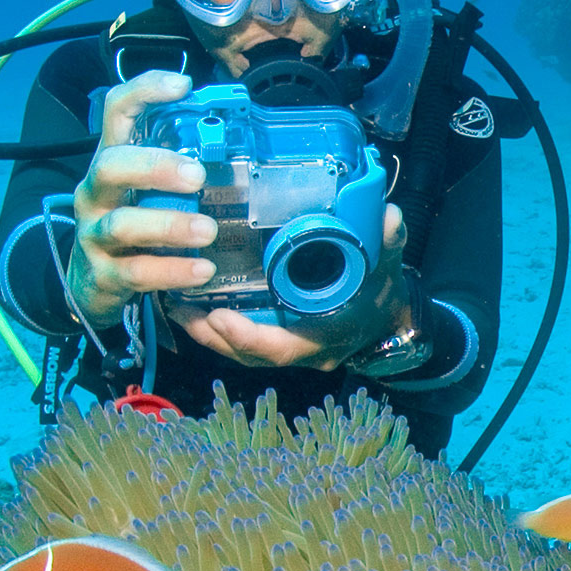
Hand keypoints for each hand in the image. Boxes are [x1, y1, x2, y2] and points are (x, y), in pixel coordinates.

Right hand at [67, 70, 215, 328]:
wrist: (92, 282)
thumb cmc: (136, 222)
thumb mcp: (150, 189)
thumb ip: (181, 166)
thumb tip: (242, 141)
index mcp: (113, 161)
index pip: (116, 112)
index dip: (144, 92)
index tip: (183, 85)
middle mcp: (96, 192)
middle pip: (110, 165)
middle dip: (155, 167)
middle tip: (198, 175)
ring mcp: (95, 233)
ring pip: (122, 223)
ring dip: (169, 225)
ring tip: (208, 230)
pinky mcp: (102, 274)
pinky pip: (136, 272)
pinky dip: (171, 271)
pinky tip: (202, 270)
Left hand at [168, 204, 409, 369]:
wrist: (392, 321)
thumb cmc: (384, 297)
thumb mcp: (387, 269)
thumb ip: (388, 244)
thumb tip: (389, 216)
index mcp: (322, 338)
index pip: (279, 348)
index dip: (246, 337)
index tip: (218, 315)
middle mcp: (301, 351)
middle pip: (248, 355)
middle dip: (212, 336)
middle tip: (181, 307)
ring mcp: (290, 347)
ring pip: (242, 352)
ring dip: (208, 334)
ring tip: (178, 305)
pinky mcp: (281, 338)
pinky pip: (245, 342)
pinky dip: (220, 329)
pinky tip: (197, 305)